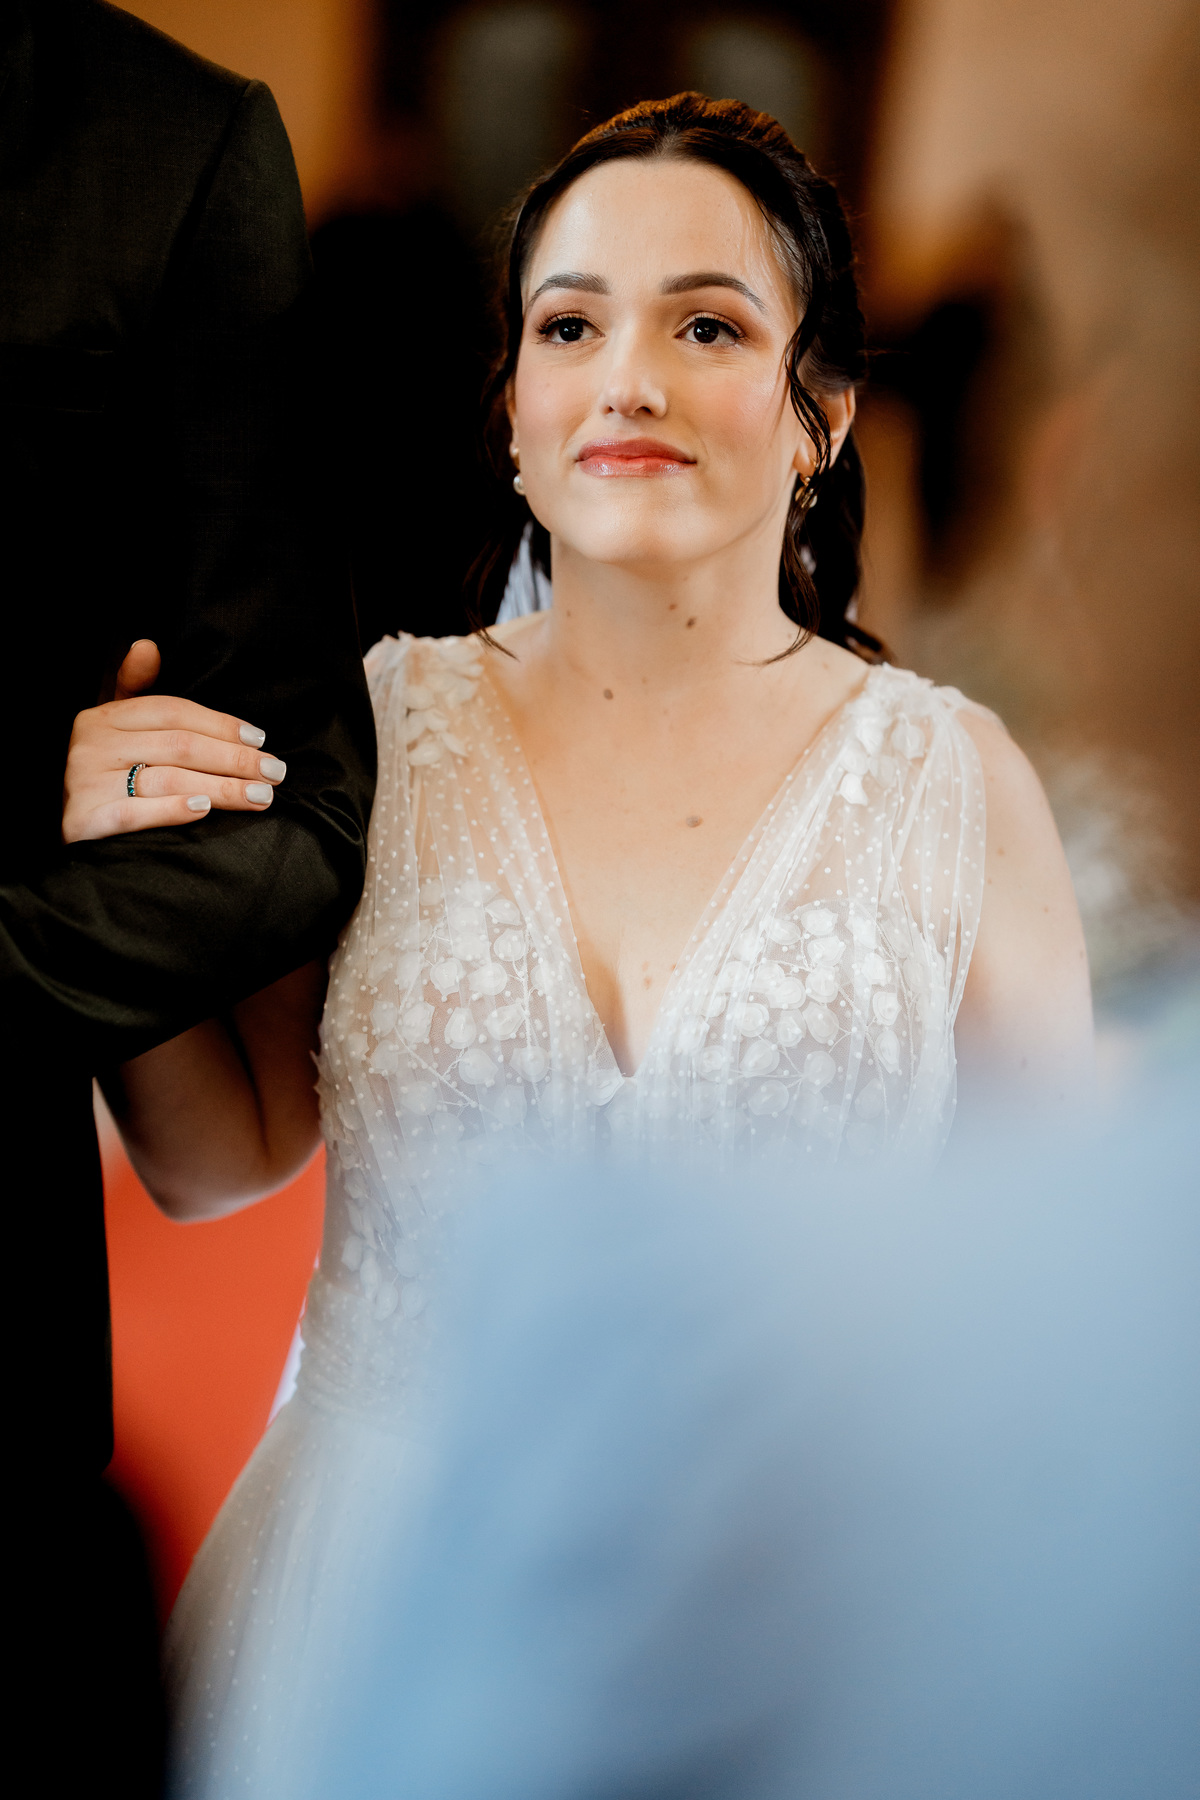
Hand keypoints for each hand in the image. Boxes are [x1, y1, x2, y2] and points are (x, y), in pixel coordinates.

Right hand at [63, 640, 287, 842]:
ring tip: (260, 796)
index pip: (173, 712)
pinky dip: (172, 811)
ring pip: (168, 779)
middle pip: (179, 746)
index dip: (221, 724)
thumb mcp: (116, 730)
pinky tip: (204, 810)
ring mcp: (85, 783)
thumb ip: (136, 690)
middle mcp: (92, 745)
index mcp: (103, 717)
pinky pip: (135, 813)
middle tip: (274, 773)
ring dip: (222, 788)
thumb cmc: (104, 778)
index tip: (260, 740)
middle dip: (234, 759)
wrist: (64, 835)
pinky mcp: (85, 821)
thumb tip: (147, 645)